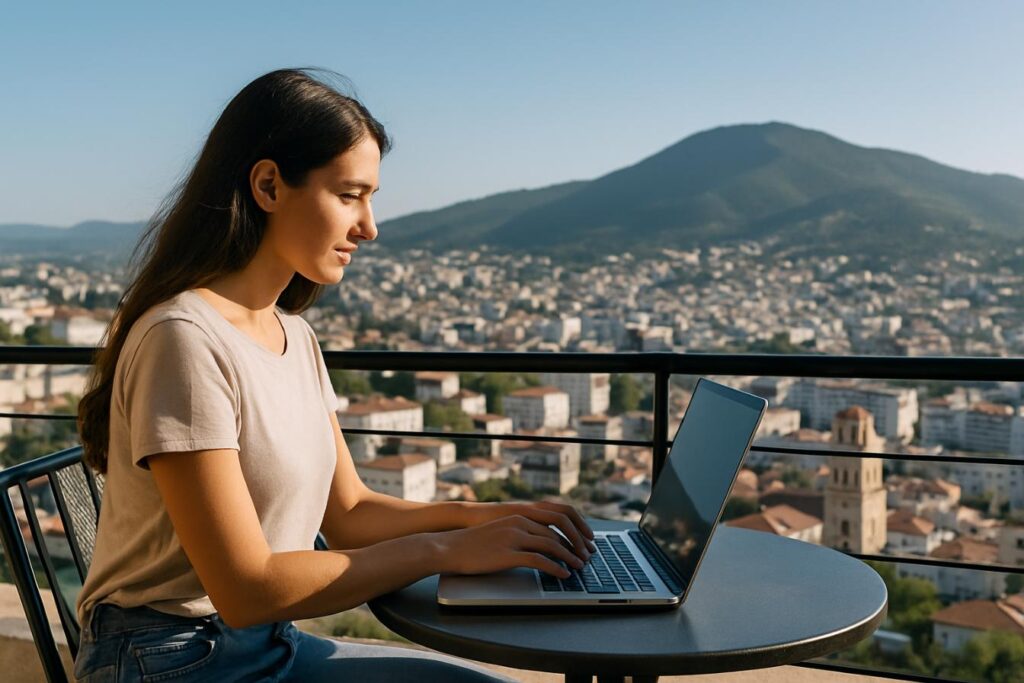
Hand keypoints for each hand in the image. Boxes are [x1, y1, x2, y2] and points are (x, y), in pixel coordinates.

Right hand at [463, 500, 595, 562]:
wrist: (450, 545)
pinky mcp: (509, 554)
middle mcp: (520, 522)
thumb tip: (535, 542)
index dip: (573, 531)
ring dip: (570, 557)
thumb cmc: (474, 542)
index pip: (555, 520)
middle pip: (558, 532)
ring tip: (579, 566)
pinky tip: (563, 574)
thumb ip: (518, 531)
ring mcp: (515, 537)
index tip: (583, 540)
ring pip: (552, 545)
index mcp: (519, 515)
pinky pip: (540, 561)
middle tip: (586, 555)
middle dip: (576, 544)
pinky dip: (556, 568)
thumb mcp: (500, 529)